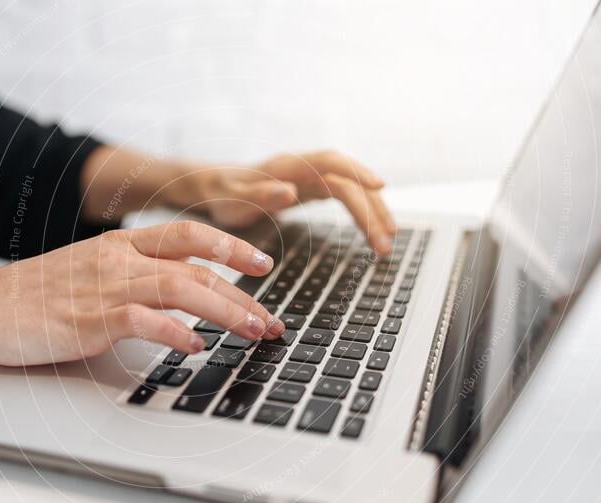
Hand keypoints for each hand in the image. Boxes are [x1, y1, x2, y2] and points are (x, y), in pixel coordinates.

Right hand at [0, 221, 284, 366]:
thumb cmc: (36, 297)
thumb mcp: (90, 274)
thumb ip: (133, 277)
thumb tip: (178, 298)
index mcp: (120, 244)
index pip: (188, 234)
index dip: (230, 246)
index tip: (261, 264)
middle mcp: (118, 259)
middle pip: (196, 266)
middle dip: (242, 291)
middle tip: (272, 316)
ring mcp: (104, 286)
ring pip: (181, 289)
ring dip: (226, 311)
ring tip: (255, 331)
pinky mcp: (90, 318)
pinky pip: (144, 321)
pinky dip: (175, 332)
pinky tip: (197, 345)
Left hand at [189, 150, 395, 254]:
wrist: (214, 186)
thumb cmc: (222, 195)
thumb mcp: (234, 201)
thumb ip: (261, 195)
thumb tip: (291, 191)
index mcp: (287, 166)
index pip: (332, 163)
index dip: (357, 173)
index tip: (379, 189)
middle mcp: (304, 167)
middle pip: (349, 179)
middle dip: (371, 207)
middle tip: (386, 240)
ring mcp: (310, 176)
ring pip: (352, 187)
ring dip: (372, 210)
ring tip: (387, 240)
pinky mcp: (312, 186)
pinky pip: (345, 194)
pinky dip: (361, 209)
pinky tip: (373, 225)